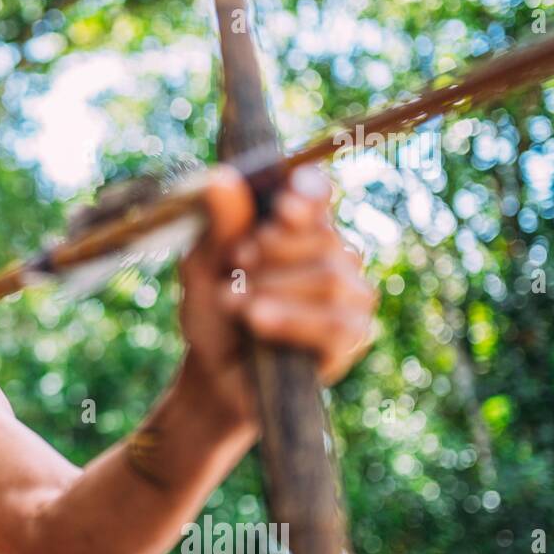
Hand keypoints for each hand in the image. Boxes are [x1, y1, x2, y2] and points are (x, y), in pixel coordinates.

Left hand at [178, 166, 377, 425]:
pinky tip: (258, 321)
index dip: (308, 193)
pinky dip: (292, 321)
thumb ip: (216, 227)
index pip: (317, 194)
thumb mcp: (202, 268)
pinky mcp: (352, 338)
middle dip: (272, 250)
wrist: (215, 373)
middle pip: (323, 236)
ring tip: (231, 303)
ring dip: (272, 289)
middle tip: (235, 262)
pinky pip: (338, 324)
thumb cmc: (213, 311)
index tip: (283, 204)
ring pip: (330, 279)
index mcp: (299, 225)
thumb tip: (220, 180)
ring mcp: (350, 295)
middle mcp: (333, 254)